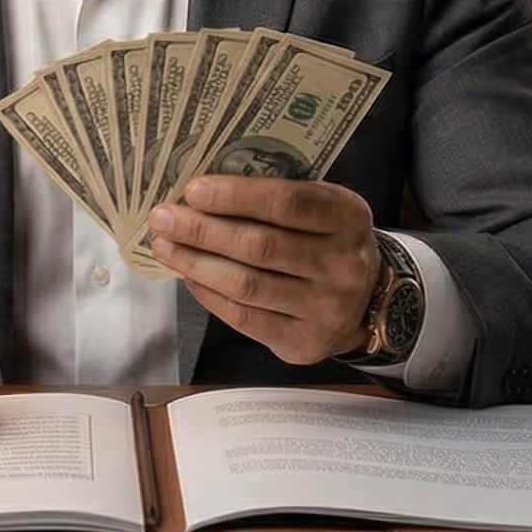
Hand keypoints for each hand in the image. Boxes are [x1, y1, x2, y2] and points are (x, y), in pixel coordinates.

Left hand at [147, 176, 381, 364]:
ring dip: (196, 263)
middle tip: (163, 217)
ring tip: (165, 246)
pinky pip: (244, 318)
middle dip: (202, 230)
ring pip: (246, 285)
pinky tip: (190, 277)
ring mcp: (327, 308)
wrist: (369, 299)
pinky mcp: (305, 341)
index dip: (236, 196)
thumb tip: (200, 195)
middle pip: (260, 246)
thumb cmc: (327, 241)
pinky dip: (210, 295)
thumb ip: (275, 198)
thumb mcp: (321, 208)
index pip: (287, 203)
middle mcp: (344, 265)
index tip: (193, 190)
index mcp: (348, 218)